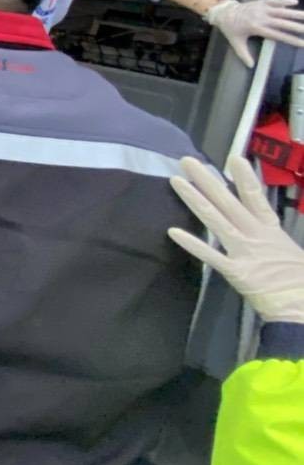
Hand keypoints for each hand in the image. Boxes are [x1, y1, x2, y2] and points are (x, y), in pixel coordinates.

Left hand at [168, 154, 303, 323]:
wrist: (302, 307)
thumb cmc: (299, 281)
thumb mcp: (291, 251)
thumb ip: (274, 235)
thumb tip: (265, 224)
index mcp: (270, 229)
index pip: (255, 197)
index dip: (244, 177)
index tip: (233, 157)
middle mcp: (254, 234)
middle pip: (227, 201)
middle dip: (206, 180)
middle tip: (187, 161)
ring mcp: (243, 251)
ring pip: (214, 219)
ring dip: (193, 199)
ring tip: (176, 181)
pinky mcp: (235, 271)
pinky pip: (210, 255)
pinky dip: (192, 244)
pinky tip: (173, 232)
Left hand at [204, 0, 303, 66]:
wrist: (224, 12)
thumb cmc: (230, 29)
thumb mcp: (236, 43)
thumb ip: (243, 55)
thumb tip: (250, 66)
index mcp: (256, 28)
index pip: (278, 35)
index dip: (291, 39)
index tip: (303, 43)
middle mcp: (261, 18)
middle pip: (283, 23)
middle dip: (297, 27)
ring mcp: (262, 9)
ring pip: (281, 11)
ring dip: (295, 13)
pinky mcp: (261, 2)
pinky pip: (274, 0)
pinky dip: (284, 0)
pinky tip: (295, 2)